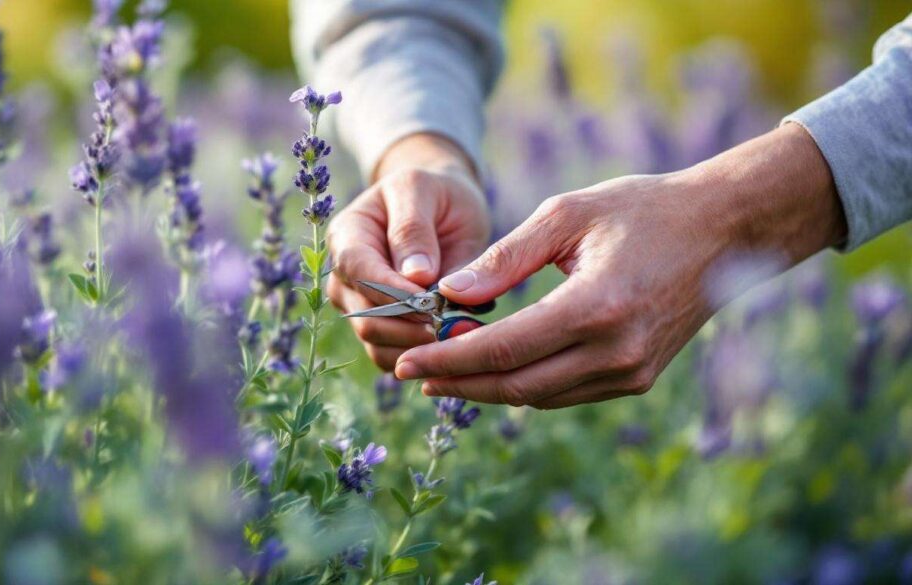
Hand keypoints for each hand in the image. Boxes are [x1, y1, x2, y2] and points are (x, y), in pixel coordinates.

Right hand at [327, 133, 491, 369]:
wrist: (442, 209)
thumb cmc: (433, 194)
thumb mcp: (423, 190)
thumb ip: (415, 229)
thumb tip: (416, 275)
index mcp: (347, 235)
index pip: (359, 271)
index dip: (392, 291)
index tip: (431, 300)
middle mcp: (344, 276)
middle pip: (364, 315)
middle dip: (410, 324)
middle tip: (454, 323)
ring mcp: (358, 306)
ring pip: (377, 343)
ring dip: (418, 344)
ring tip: (457, 331)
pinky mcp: (378, 330)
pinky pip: (390, 357)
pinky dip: (420, 357)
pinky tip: (449, 343)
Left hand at [394, 124, 846, 408]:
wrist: (723, 231)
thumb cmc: (641, 209)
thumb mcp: (567, 214)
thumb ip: (504, 258)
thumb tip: (448, 293)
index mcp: (596, 306)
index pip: (504, 349)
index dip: (449, 359)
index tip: (407, 361)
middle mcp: (616, 351)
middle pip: (516, 385)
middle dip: (458, 383)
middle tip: (412, 376)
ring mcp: (631, 372)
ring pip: (539, 397)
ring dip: (487, 389)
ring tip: (442, 375)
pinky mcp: (638, 378)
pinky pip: (566, 393)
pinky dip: (524, 386)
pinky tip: (493, 371)